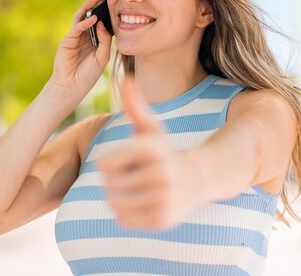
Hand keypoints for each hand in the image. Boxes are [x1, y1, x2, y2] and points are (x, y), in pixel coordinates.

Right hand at [49, 0, 111, 97]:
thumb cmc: (88, 74)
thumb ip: (104, 40)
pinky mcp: (67, 41)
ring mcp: (75, 38)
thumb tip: (102, 24)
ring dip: (88, 7)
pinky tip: (92, 18)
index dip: (106, 12)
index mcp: (94, 41)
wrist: (72, 86)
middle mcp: (85, 37)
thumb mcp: (102, 57)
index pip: (101, 23)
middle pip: (91, 16)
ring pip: (82, 18)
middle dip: (96, 4)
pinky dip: (84, 22)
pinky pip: (76, 28)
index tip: (115, 1)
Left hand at [97, 76, 199, 229]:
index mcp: (152, 149)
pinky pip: (124, 220)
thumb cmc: (164, 151)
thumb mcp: (151, 128)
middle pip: (109, 185)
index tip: (126, 160)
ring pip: (115, 204)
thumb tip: (128, 80)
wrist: (197, 178)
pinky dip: (125, 213)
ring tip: (133, 189)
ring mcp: (164, 199)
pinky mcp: (163, 220)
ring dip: (118, 197)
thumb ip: (135, 107)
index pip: (104, 164)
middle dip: (114, 181)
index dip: (110, 162)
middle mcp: (161, 174)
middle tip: (131, 176)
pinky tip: (141, 202)